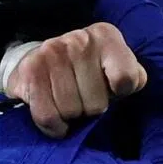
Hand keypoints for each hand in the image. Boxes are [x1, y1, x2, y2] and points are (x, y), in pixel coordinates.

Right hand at [6, 22, 146, 137]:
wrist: (42, 60)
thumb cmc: (88, 71)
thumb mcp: (116, 68)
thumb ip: (132, 77)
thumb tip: (129, 85)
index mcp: (106, 36)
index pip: (125, 78)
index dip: (121, 93)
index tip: (113, 89)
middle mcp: (79, 40)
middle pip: (97, 103)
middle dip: (91, 109)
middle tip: (84, 98)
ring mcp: (52, 52)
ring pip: (71, 111)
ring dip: (71, 117)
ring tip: (69, 104)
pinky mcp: (30, 70)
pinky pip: (47, 116)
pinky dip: (53, 127)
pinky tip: (56, 119)